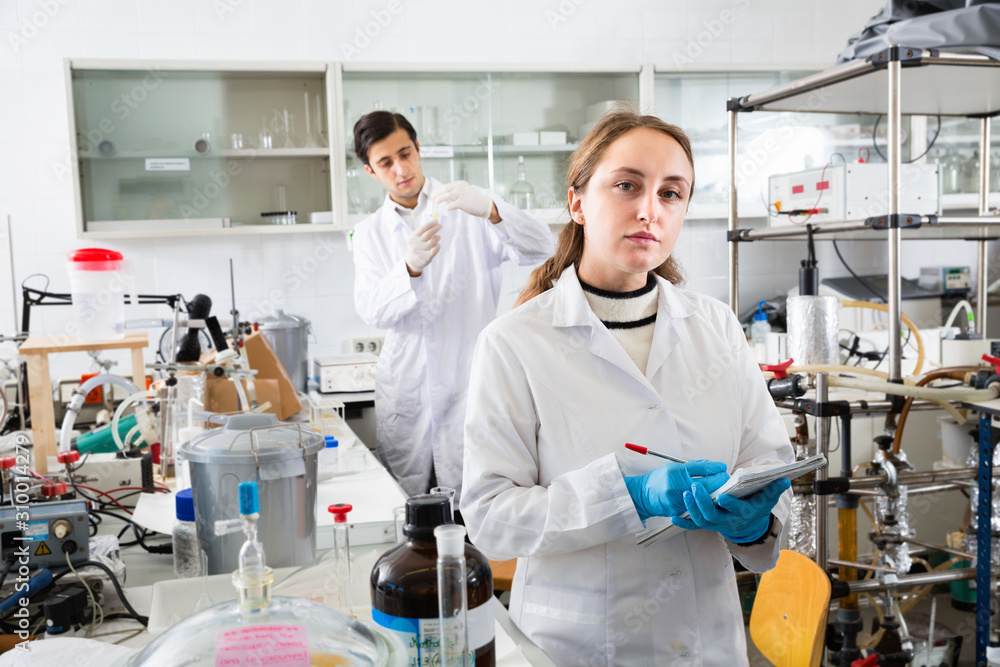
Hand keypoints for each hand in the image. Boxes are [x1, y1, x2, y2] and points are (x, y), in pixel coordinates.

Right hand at [405, 220, 441, 274]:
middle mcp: (415, 244)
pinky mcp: (426, 258)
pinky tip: (438, 245)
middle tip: (440, 225)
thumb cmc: (416, 247)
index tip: (436, 220)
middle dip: (435, 228)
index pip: (422, 228)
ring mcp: (420, 252)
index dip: (430, 224)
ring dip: (437, 238)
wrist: (412, 262)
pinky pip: (434, 250)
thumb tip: (434, 223)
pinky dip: (438, 246)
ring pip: (432, 242)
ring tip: (438, 237)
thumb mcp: (415, 239)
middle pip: (427, 234)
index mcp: (412, 238)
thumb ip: (423, 232)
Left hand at [431, 180, 493, 218]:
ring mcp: (462, 194)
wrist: (484, 205)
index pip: (446, 186)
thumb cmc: (472, 200)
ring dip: (440, 198)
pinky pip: (454, 204)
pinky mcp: (464, 202)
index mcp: (459, 184)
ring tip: (436, 202)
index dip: (438, 190)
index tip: (433, 194)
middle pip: (445, 189)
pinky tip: (446, 208)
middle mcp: (460, 187)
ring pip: (447, 195)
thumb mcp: (463, 192)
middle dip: (437, 193)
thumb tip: (442, 195)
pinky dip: (449, 206)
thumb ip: (454, 192)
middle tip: (432, 198)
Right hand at [624, 460, 729, 521]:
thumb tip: (717, 466)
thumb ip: (697, 466)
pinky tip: (710, 499)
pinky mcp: (682, 515)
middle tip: (725, 478)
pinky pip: (699, 509)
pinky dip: (706, 503)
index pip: (705, 474)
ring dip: (716, 493)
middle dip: (721, 483)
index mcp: (679, 477)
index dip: (718, 471)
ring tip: (720, 488)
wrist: (643, 496)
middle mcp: (680, 492)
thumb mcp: (675, 467)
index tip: (723, 468)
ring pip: (706, 500)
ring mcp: (681, 505)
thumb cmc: (659, 479)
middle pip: (709, 488)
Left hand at [671, 478, 789, 542]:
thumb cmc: (757, 507)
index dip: (730, 505)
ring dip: (691, 508)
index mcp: (744, 513)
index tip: (721, 496)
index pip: (737, 510)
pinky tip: (673, 516)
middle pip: (713, 516)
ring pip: (701, 521)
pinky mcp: (708, 525)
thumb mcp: (767, 499)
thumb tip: (784, 480)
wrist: (749, 525)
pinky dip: (683, 523)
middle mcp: (728, 521)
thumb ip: (774, 489)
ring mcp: (717, 524)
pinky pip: (694, 526)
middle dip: (703, 502)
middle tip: (695, 487)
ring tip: (685, 493)